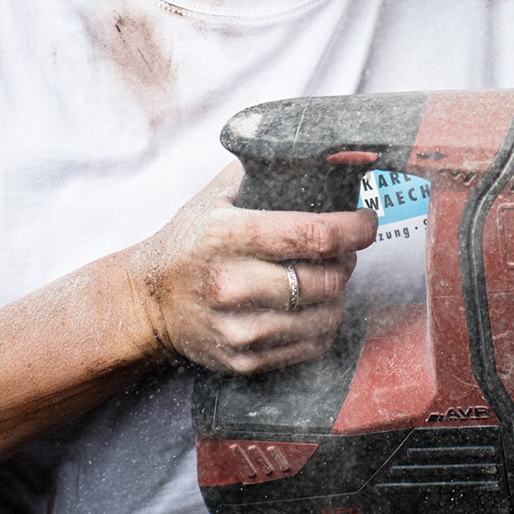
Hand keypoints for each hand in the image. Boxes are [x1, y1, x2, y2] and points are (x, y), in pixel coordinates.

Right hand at [127, 162, 377, 373]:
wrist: (147, 302)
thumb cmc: (190, 242)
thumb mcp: (216, 197)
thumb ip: (265, 173)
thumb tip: (326, 153)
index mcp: (226, 236)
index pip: (312, 234)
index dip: (353, 228)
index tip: (366, 221)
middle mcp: (230, 284)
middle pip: (324, 279)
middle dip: (347, 260)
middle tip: (345, 249)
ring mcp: (237, 328)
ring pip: (325, 316)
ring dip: (339, 293)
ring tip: (329, 276)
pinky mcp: (244, 360)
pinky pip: (312, 346)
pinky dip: (324, 324)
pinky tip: (314, 306)